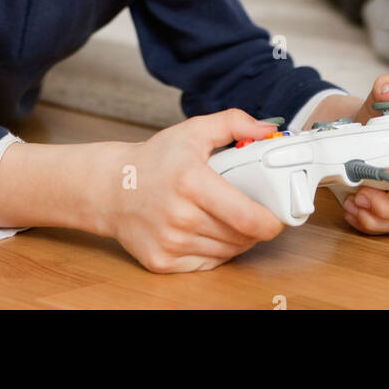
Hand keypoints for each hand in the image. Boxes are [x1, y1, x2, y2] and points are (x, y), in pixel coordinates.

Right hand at [100, 108, 285, 273]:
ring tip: (229, 220)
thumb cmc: (154, 159)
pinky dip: (215, 252)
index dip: (270, 223)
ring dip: (236, 240)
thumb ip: (233, 123)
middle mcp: (180, 216)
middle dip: (254, 227)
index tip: (277, 217)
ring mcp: (170, 243)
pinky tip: (208, 233)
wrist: (111, 187)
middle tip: (253, 212)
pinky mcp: (162, 262)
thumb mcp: (193, 131)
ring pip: (226, 253)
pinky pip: (206, 264)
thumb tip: (268, 130)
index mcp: (191, 181)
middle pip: (240, 237)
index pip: (246, 217)